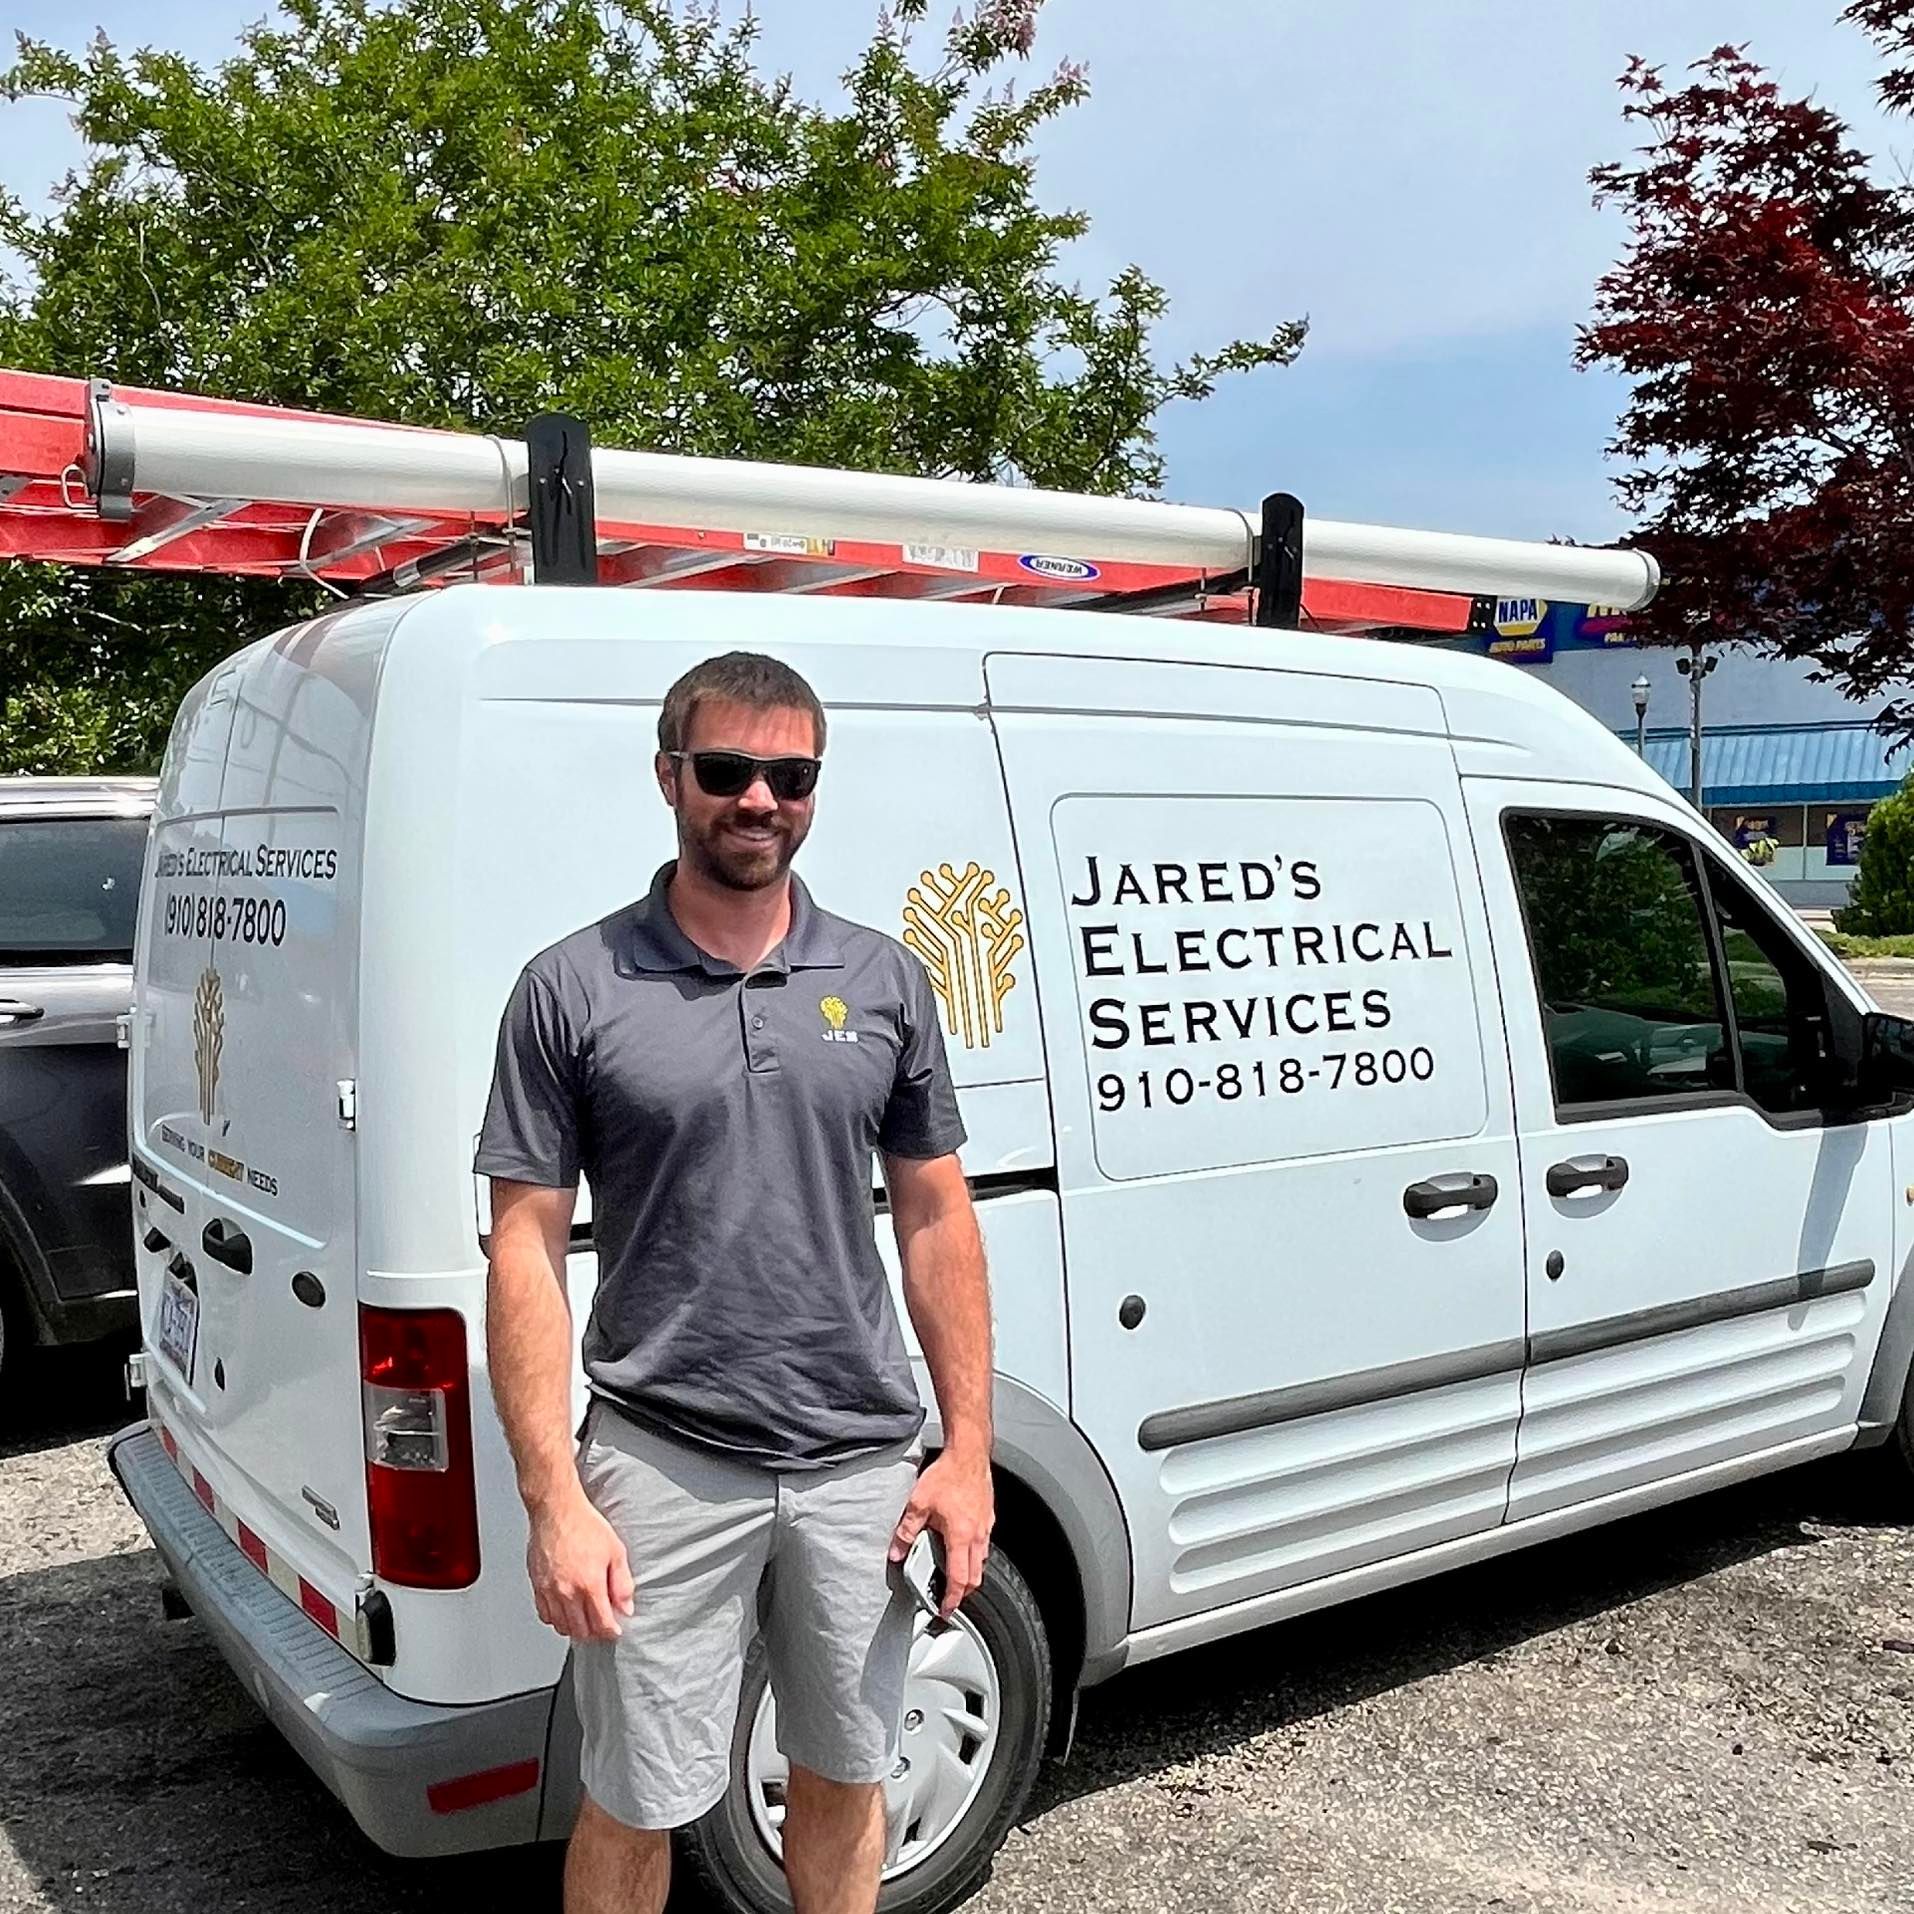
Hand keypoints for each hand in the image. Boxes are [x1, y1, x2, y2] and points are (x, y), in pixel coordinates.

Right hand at [527, 1488, 634, 1641]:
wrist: (557, 1510)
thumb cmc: (585, 1525)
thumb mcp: (616, 1551)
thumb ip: (622, 1583)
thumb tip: (625, 1607)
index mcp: (589, 1584)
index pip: (601, 1624)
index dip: (611, 1631)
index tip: (615, 1629)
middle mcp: (567, 1592)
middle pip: (581, 1631)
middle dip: (594, 1632)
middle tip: (601, 1625)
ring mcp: (549, 1591)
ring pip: (562, 1626)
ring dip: (575, 1627)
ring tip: (585, 1618)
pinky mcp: (537, 1586)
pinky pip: (545, 1614)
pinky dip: (556, 1618)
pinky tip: (565, 1609)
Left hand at [889, 1450, 993, 1618]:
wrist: (969, 1452)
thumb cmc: (948, 1473)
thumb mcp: (918, 1503)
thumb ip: (906, 1531)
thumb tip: (896, 1552)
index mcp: (961, 1537)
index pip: (960, 1579)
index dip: (952, 1600)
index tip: (945, 1611)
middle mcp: (977, 1535)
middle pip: (975, 1576)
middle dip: (963, 1593)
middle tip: (950, 1599)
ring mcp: (986, 1526)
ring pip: (982, 1561)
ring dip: (970, 1573)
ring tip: (954, 1576)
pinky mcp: (988, 1516)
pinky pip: (984, 1544)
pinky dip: (974, 1555)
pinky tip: (962, 1546)